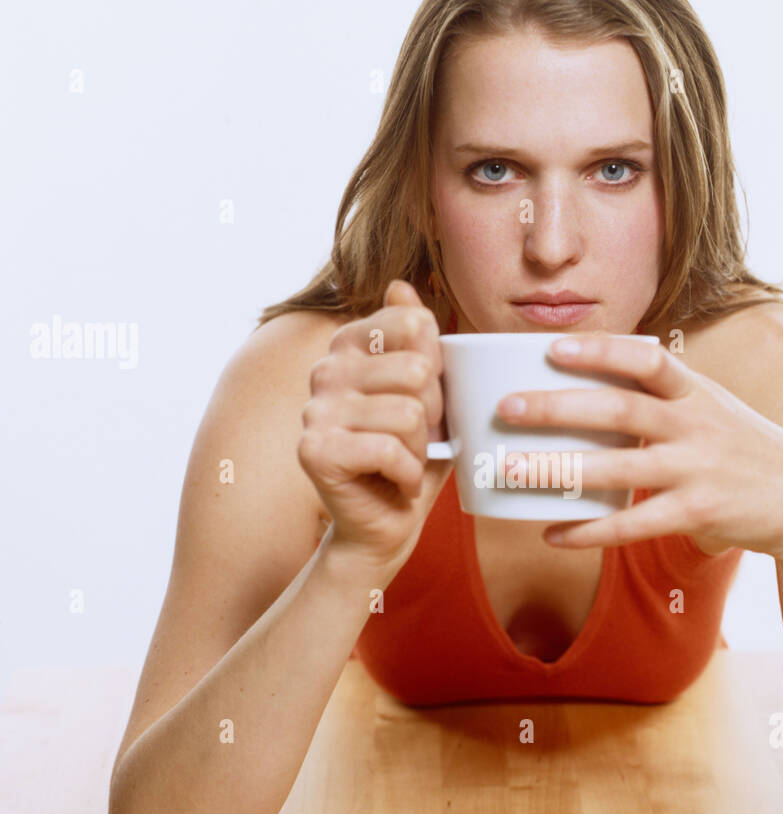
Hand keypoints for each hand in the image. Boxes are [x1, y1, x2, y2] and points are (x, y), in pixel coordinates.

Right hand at [298, 280, 452, 570]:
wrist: (385, 526)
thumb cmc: (411, 456)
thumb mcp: (428, 393)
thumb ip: (418, 340)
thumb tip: (400, 286)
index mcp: (349, 346)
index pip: (413, 326)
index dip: (438, 371)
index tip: (424, 402)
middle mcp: (324, 370)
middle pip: (417, 372)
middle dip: (432, 415)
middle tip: (413, 442)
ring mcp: (314, 409)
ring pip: (408, 414)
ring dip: (420, 450)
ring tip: (404, 464)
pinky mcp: (315, 450)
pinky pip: (391, 449)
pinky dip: (408, 475)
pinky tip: (395, 484)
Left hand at [495, 333, 782, 558]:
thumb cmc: (743, 453)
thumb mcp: (713, 411)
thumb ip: (663, 402)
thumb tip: (590, 394)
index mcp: (696, 393)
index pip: (645, 359)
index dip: (599, 350)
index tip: (551, 347)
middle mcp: (695, 425)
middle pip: (618, 409)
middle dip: (558, 407)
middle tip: (507, 407)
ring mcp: (696, 470)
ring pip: (616, 467)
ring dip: (558, 468)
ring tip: (511, 471)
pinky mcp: (697, 514)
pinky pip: (631, 525)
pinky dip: (588, 532)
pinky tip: (552, 534)